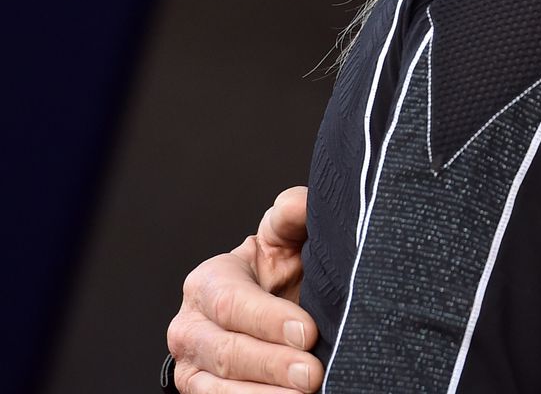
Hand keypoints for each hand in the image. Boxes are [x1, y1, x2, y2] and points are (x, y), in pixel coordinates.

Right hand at [166, 187, 321, 392]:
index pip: (232, 304)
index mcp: (208, 282)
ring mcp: (193, 366)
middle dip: (271, 364)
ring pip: (220, 388)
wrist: (272, 305)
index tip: (309, 332)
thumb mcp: (284, 238)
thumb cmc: (278, 270)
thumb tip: (299, 203)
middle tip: (312, 373)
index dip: (269, 320)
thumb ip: (291, 216)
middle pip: (226, 351)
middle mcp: (190, 327)